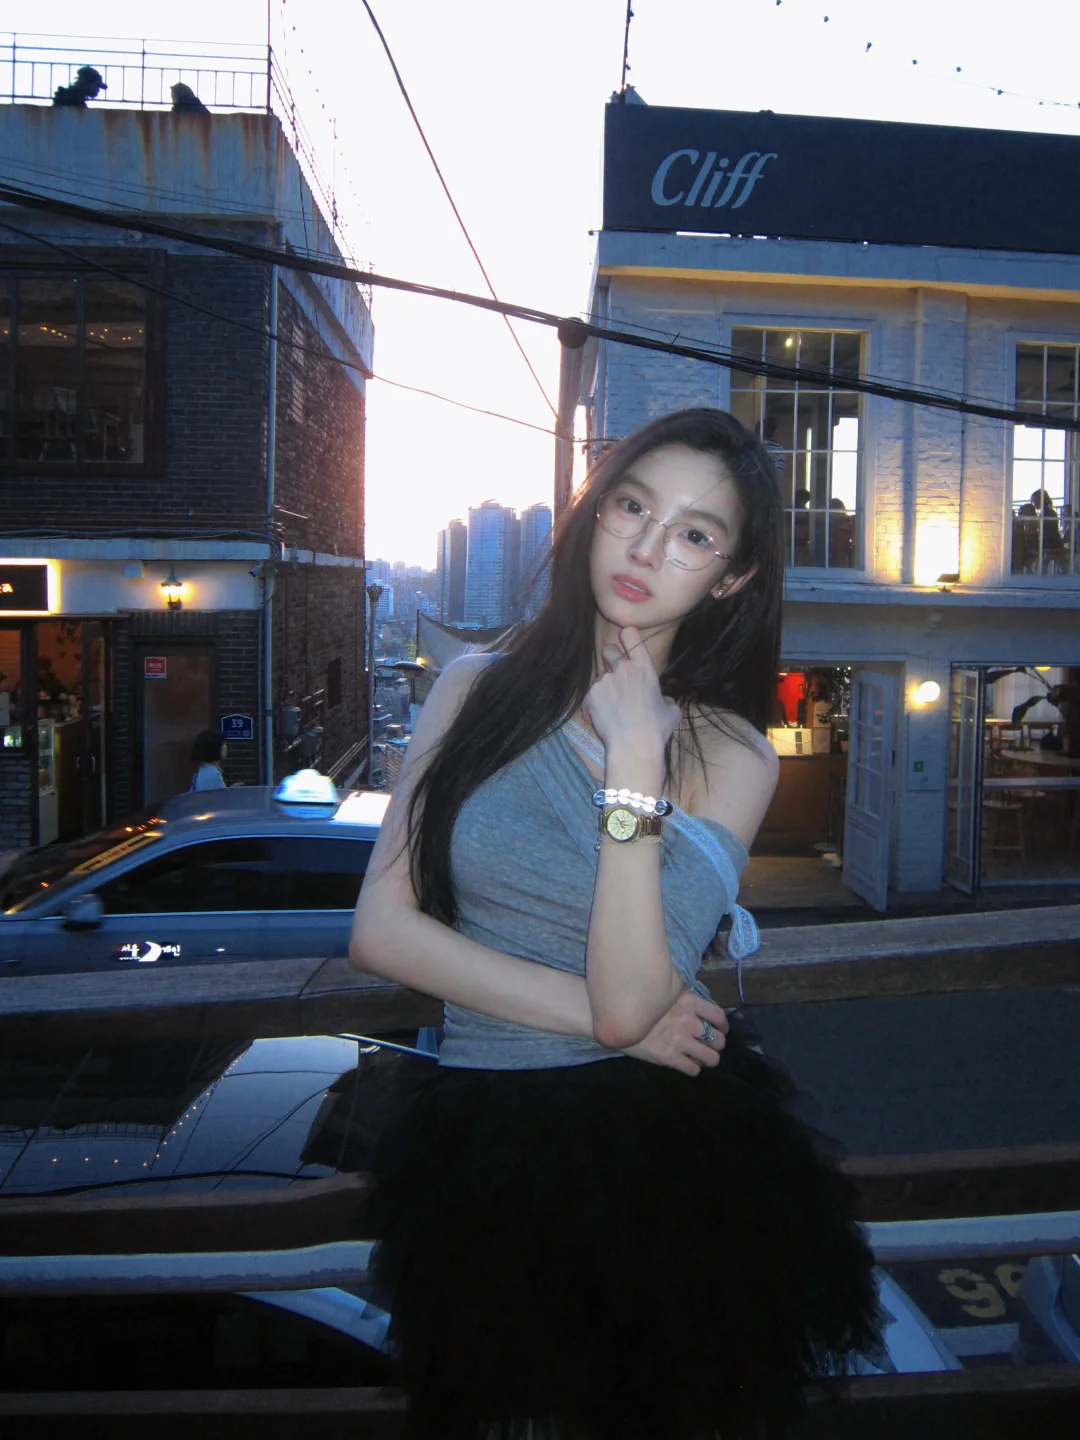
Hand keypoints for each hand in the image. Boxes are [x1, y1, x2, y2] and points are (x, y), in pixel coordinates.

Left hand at [584, 627, 680, 756]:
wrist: (634, 745)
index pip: (631, 636)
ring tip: (611, 708)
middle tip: (615, 676)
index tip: (624, 639)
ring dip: (604, 688)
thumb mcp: (671, 711)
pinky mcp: (591, 695)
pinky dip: (594, 705)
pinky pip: (590, 696)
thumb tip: (664, 701)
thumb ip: (665, 699)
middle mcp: (623, 669)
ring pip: (600, 677)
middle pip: (608, 650)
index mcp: (644, 668)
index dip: (626, 636)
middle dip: (610, 659)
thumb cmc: (656, 728)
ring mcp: (605, 681)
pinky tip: (601, 717)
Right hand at [623, 990, 728, 1075]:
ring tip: (701, 1057)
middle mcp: (688, 1021)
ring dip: (708, 1059)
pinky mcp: (668, 1057)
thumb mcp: (665, 992)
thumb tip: (697, 1007)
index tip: (719, 1029)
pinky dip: (693, 1068)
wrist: (616, 1016)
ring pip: (711, 1058)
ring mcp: (679, 1040)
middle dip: (716, 1044)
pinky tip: (686, 1063)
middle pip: (719, 1040)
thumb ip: (683, 998)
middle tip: (708, 1045)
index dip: (722, 1026)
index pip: (719, 1016)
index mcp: (688, 1001)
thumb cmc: (639, 1002)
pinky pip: (693, 1069)